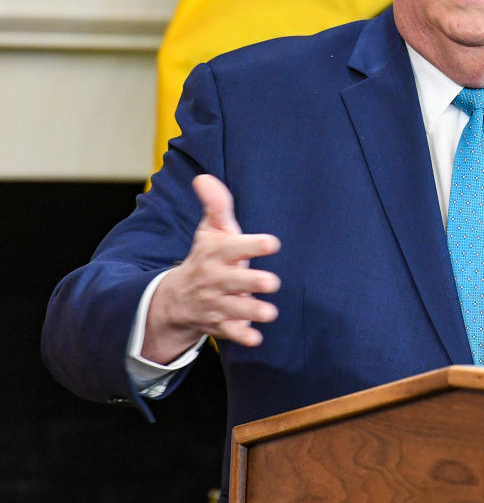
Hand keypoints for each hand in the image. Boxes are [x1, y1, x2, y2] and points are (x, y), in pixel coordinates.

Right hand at [141, 174, 280, 363]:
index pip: (233, 247)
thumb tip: (204, 177)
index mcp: (216, 254)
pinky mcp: (219, 324)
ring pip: (234, 309)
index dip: (252, 245)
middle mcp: (215, 279)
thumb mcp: (211, 231)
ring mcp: (216, 303)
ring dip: (251, 311)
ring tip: (270, 312)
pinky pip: (229, 333)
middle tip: (272, 282)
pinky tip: (256, 338)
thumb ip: (216, 205)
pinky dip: (241, 337)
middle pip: (233, 281)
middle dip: (251, 282)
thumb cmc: (207, 258)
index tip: (273, 243)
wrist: (177, 299)